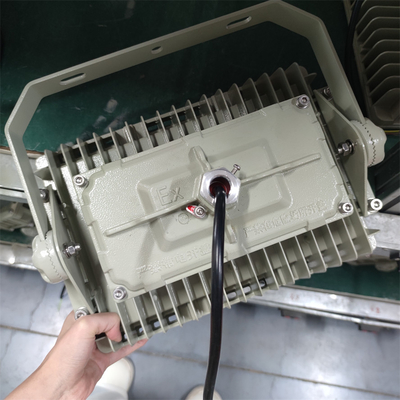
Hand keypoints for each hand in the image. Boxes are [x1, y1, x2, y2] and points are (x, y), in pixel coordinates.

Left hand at [7, 311, 146, 399]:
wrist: (60, 387)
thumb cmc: (61, 359)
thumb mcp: (83, 327)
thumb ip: (105, 320)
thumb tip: (117, 328)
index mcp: (80, 319)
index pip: (100, 306)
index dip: (111, 305)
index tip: (124, 303)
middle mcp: (88, 332)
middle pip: (111, 320)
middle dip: (123, 318)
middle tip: (135, 315)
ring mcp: (96, 346)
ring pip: (117, 335)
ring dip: (129, 331)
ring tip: (142, 326)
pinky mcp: (103, 359)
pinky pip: (121, 349)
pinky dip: (132, 345)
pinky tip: (140, 339)